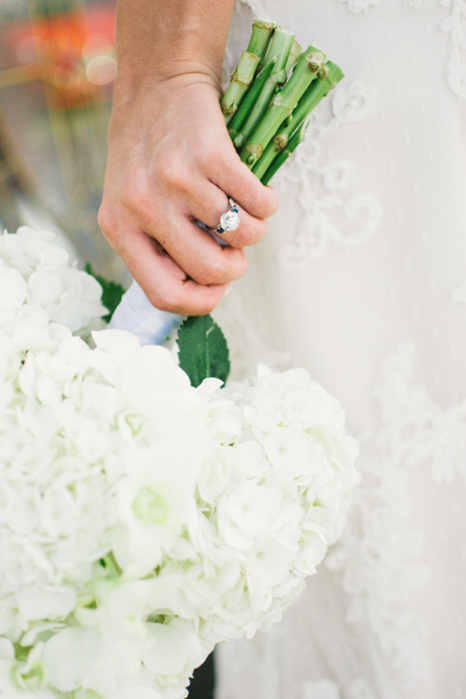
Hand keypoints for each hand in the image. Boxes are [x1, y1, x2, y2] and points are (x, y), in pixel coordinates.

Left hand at [98, 72, 277, 314]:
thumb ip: (156, 246)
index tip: (217, 291)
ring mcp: (176, 180)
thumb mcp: (133, 203)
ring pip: (241, 237)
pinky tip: (257, 192)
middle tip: (235, 250)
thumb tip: (204, 289)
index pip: (162, 294)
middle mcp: (142, 206)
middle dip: (235, 269)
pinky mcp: (209, 154)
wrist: (158, 83)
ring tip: (243, 211)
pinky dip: (267, 204)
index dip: (199, 302)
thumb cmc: (148, 152)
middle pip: (209, 270)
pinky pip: (258, 204)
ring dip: (254, 231)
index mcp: (119, 227)